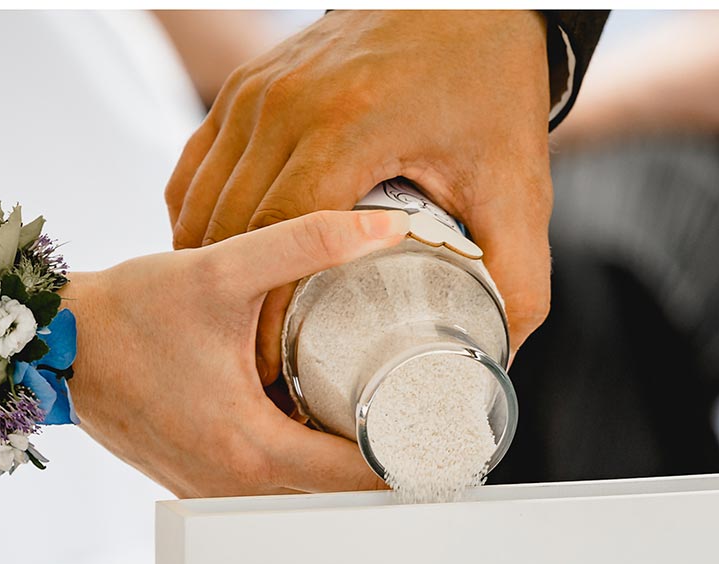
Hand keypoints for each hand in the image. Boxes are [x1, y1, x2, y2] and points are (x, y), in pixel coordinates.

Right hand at [66, 208, 408, 497]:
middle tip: (434, 413)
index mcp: (253, 450)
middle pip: (343, 489)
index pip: (363, 472)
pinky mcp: (201, 481)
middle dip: (388, 451)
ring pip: (308, 490)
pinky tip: (329, 419)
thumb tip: (384, 226)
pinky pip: (273, 483)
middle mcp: (238, 486)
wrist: (50, 341)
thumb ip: (305, 243)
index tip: (450, 425)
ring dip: (346, 458)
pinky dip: (305, 458)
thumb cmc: (126, 312)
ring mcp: (217, 492)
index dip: (413, 449)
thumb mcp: (219, 269)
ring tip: (392, 412)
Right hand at [165, 10, 554, 382]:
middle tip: (250, 372)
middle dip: (234, 308)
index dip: (272, 313)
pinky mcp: (248, 83)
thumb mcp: (518, 189)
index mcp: (352, 125)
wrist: (470, 8)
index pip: (285, 237)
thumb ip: (520, 280)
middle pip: (234, 224)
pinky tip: (215, 267)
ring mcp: (261, 87)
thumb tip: (498, 359)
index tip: (277, 371)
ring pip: (205, 195)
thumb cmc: (491, 91)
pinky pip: (199, 162)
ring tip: (227, 335)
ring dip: (208, 267)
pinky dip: (198, 218)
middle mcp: (291, 100)